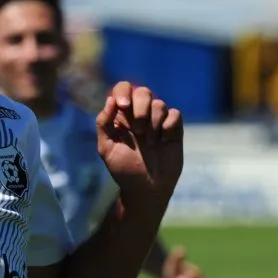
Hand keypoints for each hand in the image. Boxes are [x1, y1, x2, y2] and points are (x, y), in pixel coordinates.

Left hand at [96, 81, 183, 206]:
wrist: (146, 188)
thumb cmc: (124, 169)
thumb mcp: (106, 149)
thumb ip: (104, 123)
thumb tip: (110, 100)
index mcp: (121, 116)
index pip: (123, 89)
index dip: (123, 92)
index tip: (123, 106)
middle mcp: (140, 114)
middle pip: (143, 91)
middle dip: (141, 107)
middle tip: (138, 130)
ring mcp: (157, 121)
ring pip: (159, 103)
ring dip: (153, 122)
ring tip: (150, 142)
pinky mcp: (173, 129)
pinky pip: (174, 114)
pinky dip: (168, 126)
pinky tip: (164, 140)